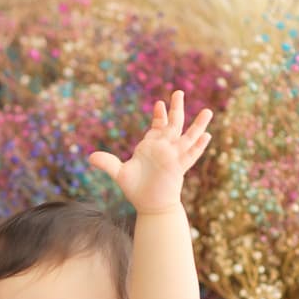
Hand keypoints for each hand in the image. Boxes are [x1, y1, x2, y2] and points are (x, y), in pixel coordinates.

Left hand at [88, 90, 212, 212]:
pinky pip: (190, 155)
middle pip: (173, 124)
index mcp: (150, 146)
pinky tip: (207, 136)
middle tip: (178, 92)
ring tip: (208, 111)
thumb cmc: (136, 189)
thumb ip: (107, 163)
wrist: (150, 206)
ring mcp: (174, 157)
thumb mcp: (119, 173)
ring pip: (188, 137)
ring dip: (197, 125)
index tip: (159, 103)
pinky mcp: (179, 168)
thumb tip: (90, 157)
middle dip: (176, 108)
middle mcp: (164, 148)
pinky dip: (199, 146)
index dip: (159, 114)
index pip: (157, 126)